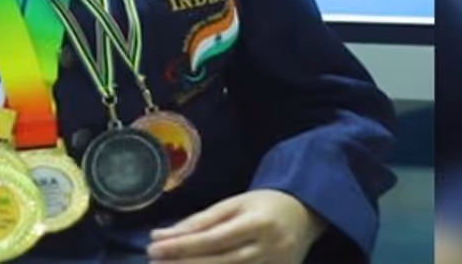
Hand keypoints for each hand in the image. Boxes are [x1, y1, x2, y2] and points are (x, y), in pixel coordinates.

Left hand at [148, 189, 326, 262]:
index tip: (154, 247)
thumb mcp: (235, 203)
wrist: (306, 214)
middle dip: (184, 263)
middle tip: (154, 261)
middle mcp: (267, 249)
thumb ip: (202, 220)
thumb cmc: (265, 204)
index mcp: (257, 223)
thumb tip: (164, 234)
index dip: (182, 246)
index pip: (213, 239)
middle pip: (219, 262)